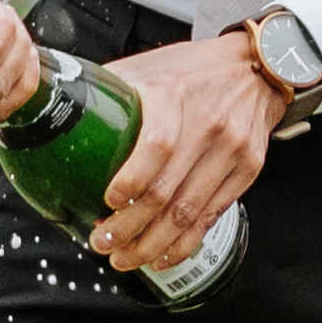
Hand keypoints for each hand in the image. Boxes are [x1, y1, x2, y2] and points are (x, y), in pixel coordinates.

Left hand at [86, 31, 284, 272]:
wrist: (257, 68)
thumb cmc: (194, 69)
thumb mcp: (150, 65)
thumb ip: (112, 87)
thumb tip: (63, 106)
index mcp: (175, 94)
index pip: (157, 144)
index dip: (130, 180)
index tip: (107, 201)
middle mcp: (208, 123)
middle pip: (166, 191)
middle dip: (129, 228)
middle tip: (102, 243)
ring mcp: (232, 149)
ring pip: (188, 213)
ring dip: (152, 244)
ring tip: (125, 257)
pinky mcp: (247, 169)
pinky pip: (212, 216)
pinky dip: (184, 242)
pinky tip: (162, 255)